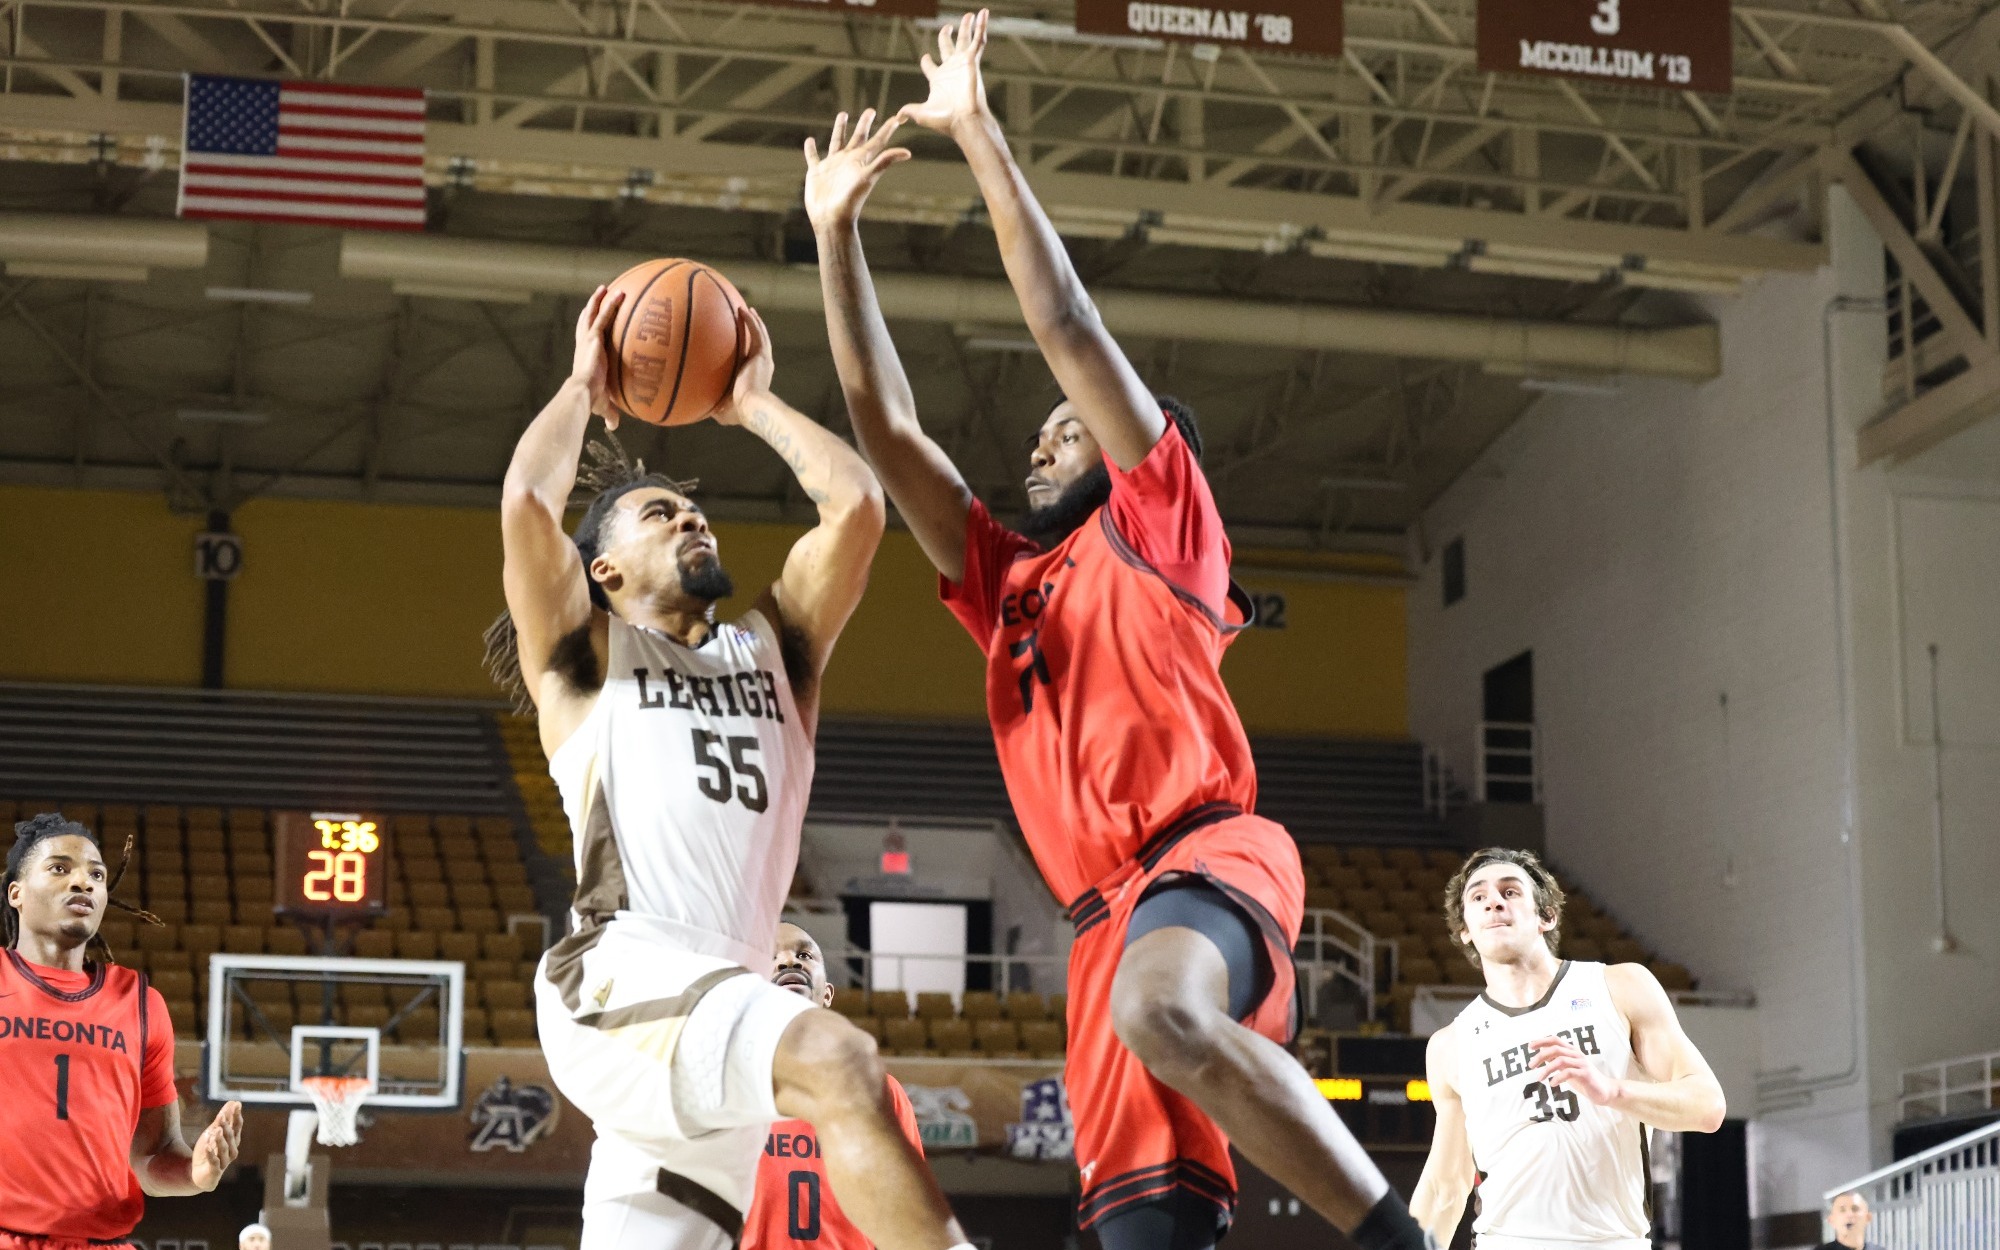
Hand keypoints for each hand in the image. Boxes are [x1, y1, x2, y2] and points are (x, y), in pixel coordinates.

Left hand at [190, 1101, 243, 1190]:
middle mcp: (232, 1150)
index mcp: (233, 1140)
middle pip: (230, 1137)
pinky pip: (214, 1161)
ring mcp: (224, 1161)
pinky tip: (207, 1147)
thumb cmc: (210, 1150)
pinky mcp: (215, 1171)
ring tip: (215, 1130)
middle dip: (226, 1126)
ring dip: (219, 1139)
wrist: (199, 1174)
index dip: (236, 1116)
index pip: (237, 1126)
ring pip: (223, 1148)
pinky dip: (211, 1154)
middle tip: (222, 1116)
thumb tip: (234, 1102)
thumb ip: (224, 1119)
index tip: (236, 1105)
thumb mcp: (214, 1132)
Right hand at [569, 285, 623, 428]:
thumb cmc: (589, 401)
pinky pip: (604, 317)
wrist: (581, 394)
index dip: (590, 327)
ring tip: (609, 288)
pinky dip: (611, 305)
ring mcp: (588, 340)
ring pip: (594, 314)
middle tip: (600, 295)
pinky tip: (619, 294)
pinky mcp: (593, 338)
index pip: (587, 338)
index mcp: (586, 356)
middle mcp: (585, 345)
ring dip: (601, 300)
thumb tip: (615, 426)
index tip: (595, 320)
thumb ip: (610, 411)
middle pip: (586, 320)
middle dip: (593, 307)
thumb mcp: (603, 404)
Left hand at [713, 305, 774, 426]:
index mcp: (755, 376)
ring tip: (746, 310)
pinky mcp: (762, 355)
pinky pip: (757, 333)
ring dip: (754, 321)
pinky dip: (751, 321)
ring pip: (761, 335)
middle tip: (746, 319)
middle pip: (759, 343)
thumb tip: (700, 408)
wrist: (750, 407)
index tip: (739, 341)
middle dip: (754, 330)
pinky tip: (743, 310)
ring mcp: (764, 359)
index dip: (747, 348)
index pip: (752, 358)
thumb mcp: (723, 410)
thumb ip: (714, 406)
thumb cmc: (737, 412)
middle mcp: (762, 366)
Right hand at [804, 109, 911, 231]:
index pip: (877, 142)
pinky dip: (810, 149)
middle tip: (871, 111)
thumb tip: (908, 152)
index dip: (887, 130)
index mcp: (861, 161)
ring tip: (843, 114)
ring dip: (839, 129)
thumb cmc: (851, 200)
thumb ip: (885, 162)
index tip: (896, 118)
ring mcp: (832, 166)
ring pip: (836, 142)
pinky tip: (809, 141)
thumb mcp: (869, 177)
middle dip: (864, 124)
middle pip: (858, 138)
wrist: (832, 218)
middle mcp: (848, 161)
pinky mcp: (816, 172)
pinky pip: (813, 157)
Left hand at [898, 9, 990, 136]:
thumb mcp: (921, 113)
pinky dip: (982, 26)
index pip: (930, 65)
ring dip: (967, 27)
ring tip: (969, 15)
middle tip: (948, 27)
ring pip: (965, 40)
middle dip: (947, 36)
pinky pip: (978, 40)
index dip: (926, 61)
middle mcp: (951, 70)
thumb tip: (898, 117)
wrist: (963, 121)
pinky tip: (983, 14)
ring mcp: (963, 64)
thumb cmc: (945, 120)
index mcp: (939, 80)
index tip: (925, 57)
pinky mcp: (972, 61)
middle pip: (947, 47)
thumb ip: (908, 111)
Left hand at [1528, 1036, 1619, 1106]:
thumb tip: (1542, 1056)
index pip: (1555, 1040)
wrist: (1604, 1091)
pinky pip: (1569, 1072)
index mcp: (1572, 1051)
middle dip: (1540, 1056)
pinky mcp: (1586, 1074)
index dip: (1542, 1041)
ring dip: (1547, 1069)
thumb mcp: (1568, 1069)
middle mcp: (1577, 1054)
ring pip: (1560, 1060)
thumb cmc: (1584, 1079)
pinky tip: (1552, 1084)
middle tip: (1530, 1066)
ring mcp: (1582, 1063)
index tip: (1530, 1046)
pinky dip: (1558, 1077)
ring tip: (1539, 1078)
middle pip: (1555, 1049)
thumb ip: (1557, 1062)